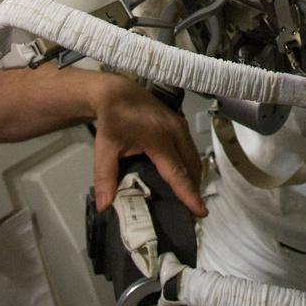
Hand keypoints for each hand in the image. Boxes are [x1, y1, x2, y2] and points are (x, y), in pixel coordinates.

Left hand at [90, 73, 206, 217]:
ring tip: (189, 197)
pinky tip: (184, 175)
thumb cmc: (111, 121)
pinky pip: (191, 148)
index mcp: (158, 139)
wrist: (117, 92)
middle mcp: (175, 132)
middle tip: (191, 213)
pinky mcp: (180, 122)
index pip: (177, 172)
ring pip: (194, 157)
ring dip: (194, 177)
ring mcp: (180, 125)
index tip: (201, 212)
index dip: (189, 194)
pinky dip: (191, 165)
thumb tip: (105, 206)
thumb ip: (105, 177)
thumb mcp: (104, 149)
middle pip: (192, 167)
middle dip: (194, 189)